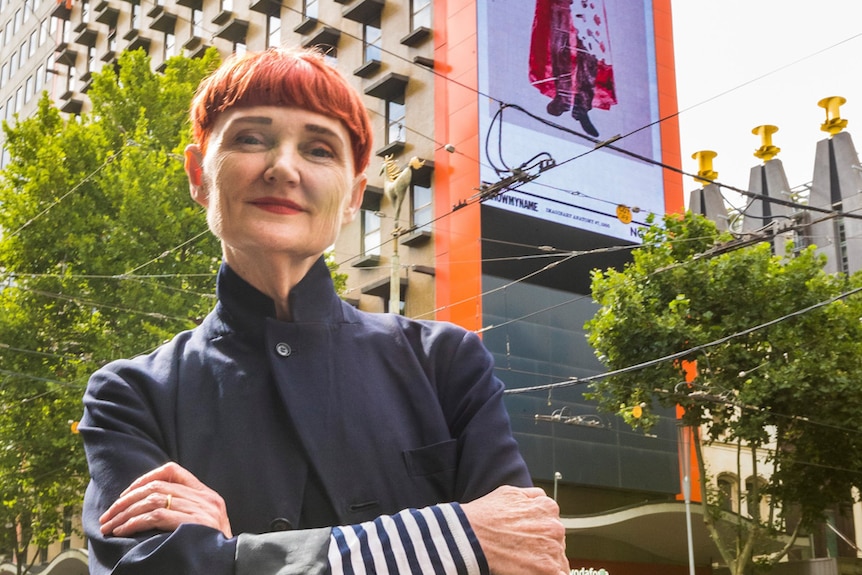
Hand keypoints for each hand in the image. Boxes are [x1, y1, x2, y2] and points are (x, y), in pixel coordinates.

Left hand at [99, 461, 232, 538]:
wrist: (230, 563)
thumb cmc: (212, 548)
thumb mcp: (205, 523)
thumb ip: (187, 509)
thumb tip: (150, 505)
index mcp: (207, 495)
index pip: (173, 471)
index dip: (145, 478)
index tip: (126, 494)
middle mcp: (205, 498)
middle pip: (156, 487)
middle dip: (126, 500)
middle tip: (107, 515)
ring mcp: (200, 510)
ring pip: (152, 500)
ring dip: (125, 513)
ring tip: (109, 525)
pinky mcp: (192, 523)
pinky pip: (155, 516)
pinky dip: (133, 523)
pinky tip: (122, 531)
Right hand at [461, 485, 567, 574]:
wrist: (471, 536)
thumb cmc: (485, 516)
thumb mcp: (510, 493)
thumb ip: (531, 495)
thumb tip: (540, 499)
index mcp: (548, 508)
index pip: (554, 523)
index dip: (541, 532)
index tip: (531, 538)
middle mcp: (554, 528)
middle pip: (557, 542)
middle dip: (544, 548)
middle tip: (525, 552)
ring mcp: (552, 550)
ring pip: (559, 561)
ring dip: (546, 563)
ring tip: (526, 562)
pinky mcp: (548, 570)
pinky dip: (550, 574)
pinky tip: (535, 572)